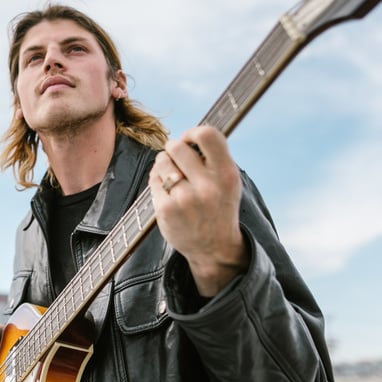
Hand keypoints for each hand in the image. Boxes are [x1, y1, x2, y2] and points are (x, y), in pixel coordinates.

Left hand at [149, 126, 249, 296]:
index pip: (207, 135)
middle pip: (176, 146)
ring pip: (162, 161)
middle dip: (173, 149)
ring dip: (164, 164)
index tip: (190, 140)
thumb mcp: (228, 182)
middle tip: (177, 158)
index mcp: (226, 175)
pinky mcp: (165, 210)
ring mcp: (184, 199)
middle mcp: (207, 186)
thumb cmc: (219, 207)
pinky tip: (167, 190)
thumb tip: (188, 135)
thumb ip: (213, 158)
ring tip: (173, 176)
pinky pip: (153, 180)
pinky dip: (158, 181)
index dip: (193, 132)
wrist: (214, 249)